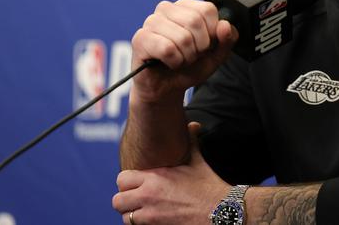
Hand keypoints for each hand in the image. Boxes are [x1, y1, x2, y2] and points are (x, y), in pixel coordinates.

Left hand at [113, 122, 230, 224]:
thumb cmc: (209, 186)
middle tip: (137, 201)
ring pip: (125, 218)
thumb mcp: (198, 161)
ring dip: (133, 215)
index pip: (122, 179)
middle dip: (126, 201)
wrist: (221, 209)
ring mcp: (151, 215)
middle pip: (117, 201)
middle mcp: (149, 195)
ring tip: (144, 212)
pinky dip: (142, 224)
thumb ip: (191, 141)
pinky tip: (154, 220)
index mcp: (155, 177)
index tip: (136, 185)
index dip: (127, 183)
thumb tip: (193, 125)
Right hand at [131, 0, 237, 102]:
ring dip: (186, 57)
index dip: (212, 32)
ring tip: (180, 59)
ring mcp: (151, 22)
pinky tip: (168, 63)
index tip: (206, 44)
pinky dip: (174, 62)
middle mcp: (167, 9)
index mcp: (186, 6)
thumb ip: (227, 40)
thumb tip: (225, 25)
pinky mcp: (141, 38)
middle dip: (200, 47)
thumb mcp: (216, 55)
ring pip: (182, 37)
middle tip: (192, 55)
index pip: (207, 9)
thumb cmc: (190, 66)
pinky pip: (167, 49)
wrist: (167, 87)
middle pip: (195, 21)